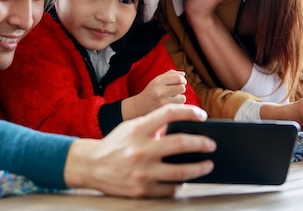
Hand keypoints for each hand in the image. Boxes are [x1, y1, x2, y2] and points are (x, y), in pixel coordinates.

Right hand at [64, 104, 215, 197]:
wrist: (90, 165)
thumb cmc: (115, 144)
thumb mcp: (131, 127)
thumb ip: (153, 125)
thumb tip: (182, 123)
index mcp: (138, 129)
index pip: (169, 114)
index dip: (189, 112)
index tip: (202, 115)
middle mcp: (141, 150)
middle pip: (181, 144)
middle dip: (202, 144)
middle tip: (212, 144)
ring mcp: (142, 172)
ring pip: (181, 171)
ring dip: (199, 168)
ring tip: (207, 165)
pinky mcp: (141, 190)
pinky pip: (170, 188)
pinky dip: (179, 184)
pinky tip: (183, 179)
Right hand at [122, 71, 187, 120]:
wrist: (140, 106)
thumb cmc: (152, 91)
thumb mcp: (157, 80)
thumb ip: (170, 74)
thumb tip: (183, 74)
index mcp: (158, 81)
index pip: (178, 78)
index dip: (183, 80)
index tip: (181, 82)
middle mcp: (160, 91)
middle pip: (182, 87)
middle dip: (181, 88)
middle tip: (176, 90)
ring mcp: (163, 102)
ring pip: (182, 98)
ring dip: (179, 98)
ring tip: (171, 98)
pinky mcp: (165, 110)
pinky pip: (179, 106)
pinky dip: (177, 105)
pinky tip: (169, 104)